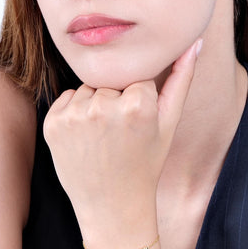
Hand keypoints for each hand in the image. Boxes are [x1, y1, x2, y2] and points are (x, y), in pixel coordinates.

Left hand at [43, 40, 200, 231]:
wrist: (112, 205)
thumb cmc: (146, 164)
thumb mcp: (169, 123)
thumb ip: (182, 79)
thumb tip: (194, 42)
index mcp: (137, 106)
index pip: (138, 77)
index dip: (140, 99)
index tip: (138, 124)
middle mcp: (103, 107)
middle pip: (112, 80)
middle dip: (117, 98)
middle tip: (121, 131)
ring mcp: (74, 116)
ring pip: (89, 88)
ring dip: (95, 104)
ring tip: (104, 135)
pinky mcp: (53, 124)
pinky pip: (68, 98)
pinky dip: (76, 112)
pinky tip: (86, 137)